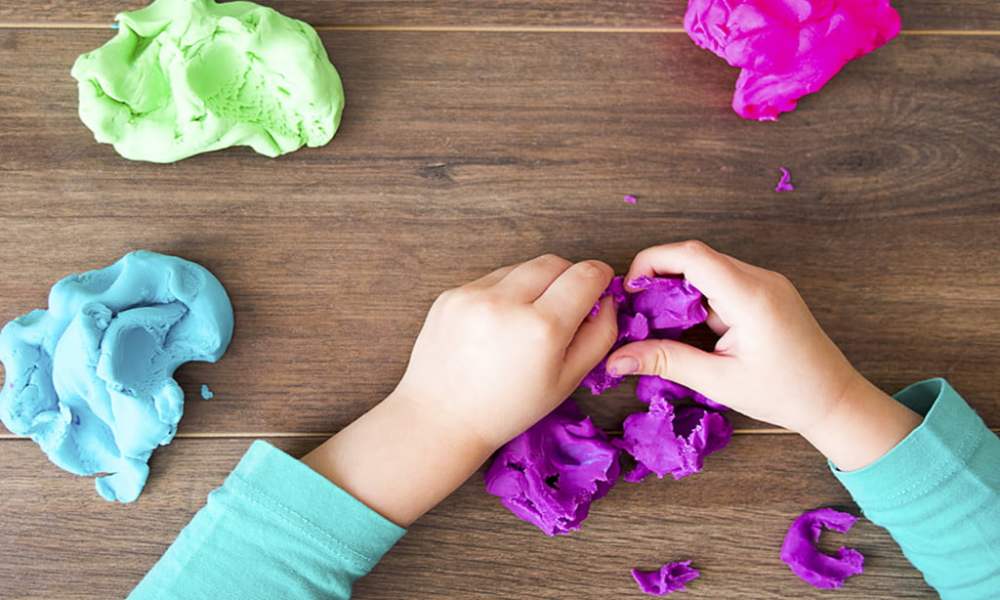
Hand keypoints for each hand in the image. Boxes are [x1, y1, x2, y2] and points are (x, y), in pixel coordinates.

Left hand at [395, 254, 617, 450]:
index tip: (599, 288)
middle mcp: (507, 303)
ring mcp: (474, 295)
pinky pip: (492, 279)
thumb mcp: (568, 381)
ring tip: (525, 323)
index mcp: (542, 328)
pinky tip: (497, 327)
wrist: (442, 418)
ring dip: (534, 285)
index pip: (585, 274)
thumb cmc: (508, 409)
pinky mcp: (451, 295)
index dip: (599, 278)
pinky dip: (504, 294)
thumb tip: (608, 299)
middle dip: (568, 278)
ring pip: (522, 267)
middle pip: (555, 262)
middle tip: (565, 308)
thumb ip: (599, 335)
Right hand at [605, 241, 918, 470]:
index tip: (629, 291)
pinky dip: (697, 298)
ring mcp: (766, 283)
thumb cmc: (785, 395)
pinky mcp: (767, 293)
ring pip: (707, 269)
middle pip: (696, 257)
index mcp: (751, 297)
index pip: (692, 255)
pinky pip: (722, 282)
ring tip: (658, 325)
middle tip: (637, 312)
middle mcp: (760, 279)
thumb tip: (615, 360)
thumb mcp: (719, 381)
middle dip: (659, 278)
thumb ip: (665, 362)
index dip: (652, 262)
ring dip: (678, 290)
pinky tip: (687, 328)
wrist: (836, 401)